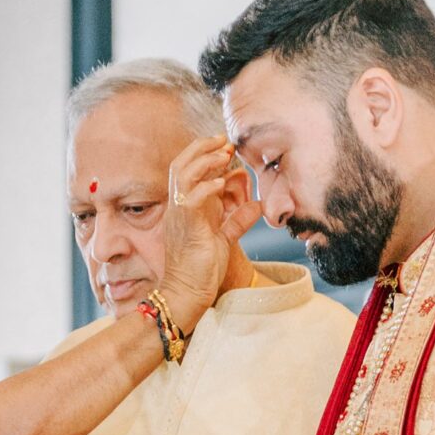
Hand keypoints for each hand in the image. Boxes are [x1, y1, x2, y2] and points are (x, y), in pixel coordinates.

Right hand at [158, 135, 260, 334]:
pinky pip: (191, 197)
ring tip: (224, 155)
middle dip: (202, 148)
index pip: (187, 170)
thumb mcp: (223, 240)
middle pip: (180, 164)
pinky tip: (223, 182)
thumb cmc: (201, 270)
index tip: (225, 147)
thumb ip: (236, 221)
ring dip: (204, 161)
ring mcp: (179, 215)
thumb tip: (256, 205)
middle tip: (224, 141)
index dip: (203, 154)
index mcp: (185, 207)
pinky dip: (207, 186)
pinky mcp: (186, 227)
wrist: (186, 294)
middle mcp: (178, 207)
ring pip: (182, 174)